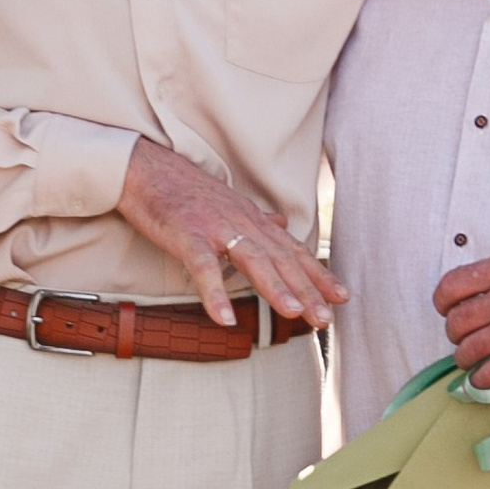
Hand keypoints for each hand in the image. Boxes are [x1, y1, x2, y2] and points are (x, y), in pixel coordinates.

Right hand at [119, 137, 347, 330]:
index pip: (293, 251)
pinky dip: (215, 292)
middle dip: (306, 289)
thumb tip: (281, 224)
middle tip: (326, 318)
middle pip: (280, 259)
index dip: (318, 274)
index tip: (342, 297)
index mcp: (253, 220)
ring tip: (293, 313)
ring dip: (274, 287)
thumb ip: (257, 220)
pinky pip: (202, 267)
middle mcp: (241, 223)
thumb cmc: (185, 191)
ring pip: (251, 260)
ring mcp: (214, 228)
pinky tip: (224, 319)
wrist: (147, 169)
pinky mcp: (186, 234)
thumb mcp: (230, 204)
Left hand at [432, 250, 489, 386]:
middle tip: (465, 338)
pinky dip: (481, 380)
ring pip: (468, 351)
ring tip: (474, 359)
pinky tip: (484, 378)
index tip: (447, 311)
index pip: (451, 287)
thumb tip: (473, 290)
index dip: (443, 303)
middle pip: (456, 323)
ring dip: (466, 359)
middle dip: (455, 334)